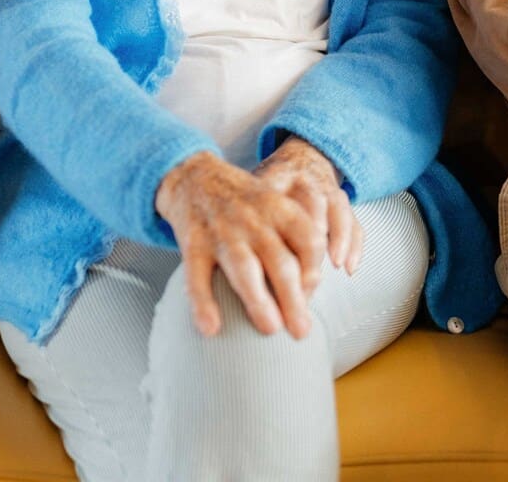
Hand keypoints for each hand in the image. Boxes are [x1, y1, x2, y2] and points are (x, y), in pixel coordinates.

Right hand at [154, 151, 325, 339]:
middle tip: (302, 330)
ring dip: (258, 301)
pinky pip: (197, 276)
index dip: (314, 271)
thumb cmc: (245, 202)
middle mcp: (255, 221)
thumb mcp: (277, 205)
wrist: (196, 177)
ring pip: (244, 269)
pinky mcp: (193, 243)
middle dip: (294, 298)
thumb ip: (296, 238)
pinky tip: (210, 328)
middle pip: (281, 262)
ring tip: (270, 329)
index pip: (310, 241)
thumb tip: (312, 287)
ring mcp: (223, 232)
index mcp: (281, 210)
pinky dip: (203, 303)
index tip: (312, 296)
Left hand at [254, 137, 362, 277]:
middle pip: (313, 203)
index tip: (270, 255)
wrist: (303, 158)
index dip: (276, 222)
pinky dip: (353, 245)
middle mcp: (307, 181)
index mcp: (279, 176)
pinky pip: (353, 222)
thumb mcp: (250, 188)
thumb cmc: (270, 184)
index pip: (277, 195)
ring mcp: (329, 190)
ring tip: (334, 264)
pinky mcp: (343, 204)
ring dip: (338, 238)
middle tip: (304, 273)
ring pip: (337, 210)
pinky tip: (349, 268)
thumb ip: (242, 214)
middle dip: (312, 237)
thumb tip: (222, 257)